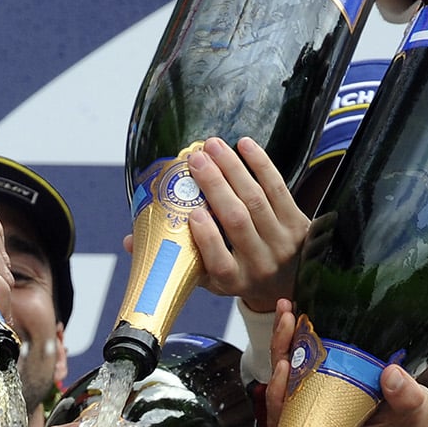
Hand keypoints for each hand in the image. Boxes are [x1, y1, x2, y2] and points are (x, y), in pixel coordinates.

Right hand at [187, 138, 310, 312]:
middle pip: (237, 221)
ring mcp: (282, 243)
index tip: (192, 214)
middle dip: (215, 186)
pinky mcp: (299, 223)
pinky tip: (244, 145)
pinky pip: (279, 188)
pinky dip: (261, 164)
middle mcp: (260, 264)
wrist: (288, 281)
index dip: (206, 237)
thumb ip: (172, 258)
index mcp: (233, 281)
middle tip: (196, 159)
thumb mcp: (206, 277)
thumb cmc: (238, 274)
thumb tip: (129, 241)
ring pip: (256, 199)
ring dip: (233, 168)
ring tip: (213, 146)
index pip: (219, 262)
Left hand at [263, 304, 427, 426]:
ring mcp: (320, 392)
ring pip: (289, 368)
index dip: (277, 394)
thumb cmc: (409, 424)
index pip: (287, 417)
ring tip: (287, 309)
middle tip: (287, 323)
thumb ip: (405, 397)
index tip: (284, 366)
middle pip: (282, 385)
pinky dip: (298, 336)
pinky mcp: (328, 376)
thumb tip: (390, 374)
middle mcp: (318, 411)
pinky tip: (298, 312)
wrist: (418, 421)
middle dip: (279, 351)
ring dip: (285, 339)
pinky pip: (303, 358)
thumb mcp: (414, 412)